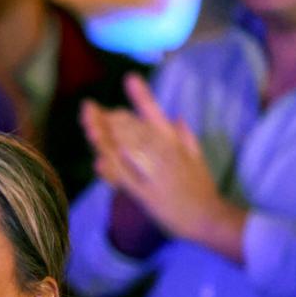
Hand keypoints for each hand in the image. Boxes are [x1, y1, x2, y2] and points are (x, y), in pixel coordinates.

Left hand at [83, 74, 246, 261]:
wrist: (208, 218)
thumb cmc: (201, 188)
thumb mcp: (197, 158)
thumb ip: (185, 136)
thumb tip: (175, 117)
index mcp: (173, 143)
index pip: (156, 115)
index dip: (142, 96)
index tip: (130, 79)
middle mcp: (163, 154)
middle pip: (132, 131)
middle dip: (108, 120)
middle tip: (88, 109)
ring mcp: (153, 174)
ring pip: (126, 152)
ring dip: (105, 139)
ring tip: (87, 125)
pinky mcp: (146, 196)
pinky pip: (126, 182)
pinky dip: (112, 172)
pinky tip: (99, 163)